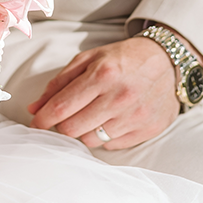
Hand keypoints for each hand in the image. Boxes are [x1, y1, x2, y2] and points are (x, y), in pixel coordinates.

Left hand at [26, 37, 179, 149]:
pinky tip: (108, 120)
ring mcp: (135, 116)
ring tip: (89, 115)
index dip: (42, 119)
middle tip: (63, 117)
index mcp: (102, 75)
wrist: (167, 60)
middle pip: (72, 128)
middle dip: (61, 125)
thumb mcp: (89, 59)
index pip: (62, 107)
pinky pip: (112, 145)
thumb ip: (59, 82)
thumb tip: (34, 107)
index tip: (35, 124)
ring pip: (91, 140)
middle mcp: (119, 98)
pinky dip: (104, 136)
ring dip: (83, 131)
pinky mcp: (147, 130)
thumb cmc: (122, 58)